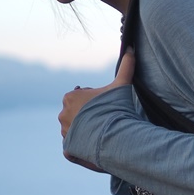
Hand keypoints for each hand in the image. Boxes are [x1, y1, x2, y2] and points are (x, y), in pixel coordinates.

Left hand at [60, 49, 135, 170]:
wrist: (115, 135)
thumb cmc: (116, 108)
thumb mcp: (121, 85)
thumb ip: (125, 66)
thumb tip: (130, 47)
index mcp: (71, 97)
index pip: (80, 97)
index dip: (94, 101)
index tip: (105, 105)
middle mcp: (63, 113)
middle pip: (76, 113)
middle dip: (87, 116)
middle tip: (104, 119)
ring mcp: (64, 132)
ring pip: (73, 129)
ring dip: (84, 130)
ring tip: (101, 132)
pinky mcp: (68, 147)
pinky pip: (71, 146)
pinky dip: (79, 146)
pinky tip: (92, 144)